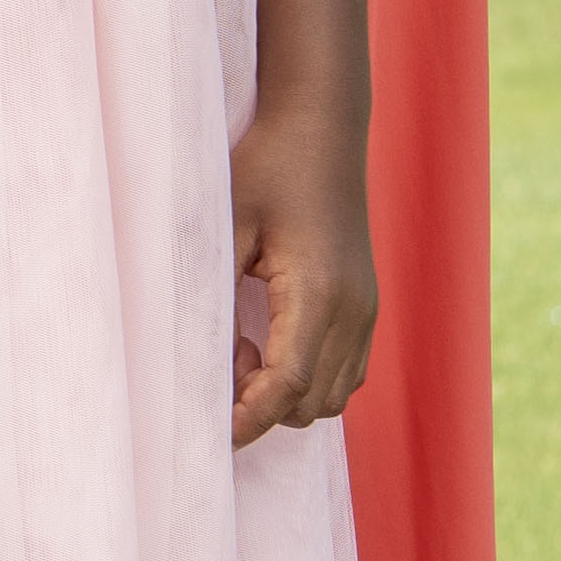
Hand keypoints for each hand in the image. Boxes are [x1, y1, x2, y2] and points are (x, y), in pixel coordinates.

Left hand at [226, 107, 374, 443]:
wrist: (320, 130)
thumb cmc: (266, 169)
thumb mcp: (225, 225)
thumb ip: (214, 294)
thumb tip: (194, 358)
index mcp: (318, 294)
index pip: (287, 386)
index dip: (247, 417)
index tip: (209, 430)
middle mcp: (354, 311)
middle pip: (312, 404)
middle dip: (261, 406)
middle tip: (218, 362)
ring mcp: (366, 310)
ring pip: (332, 395)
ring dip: (284, 395)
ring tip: (241, 346)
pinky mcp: (365, 305)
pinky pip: (344, 372)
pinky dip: (306, 378)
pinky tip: (268, 339)